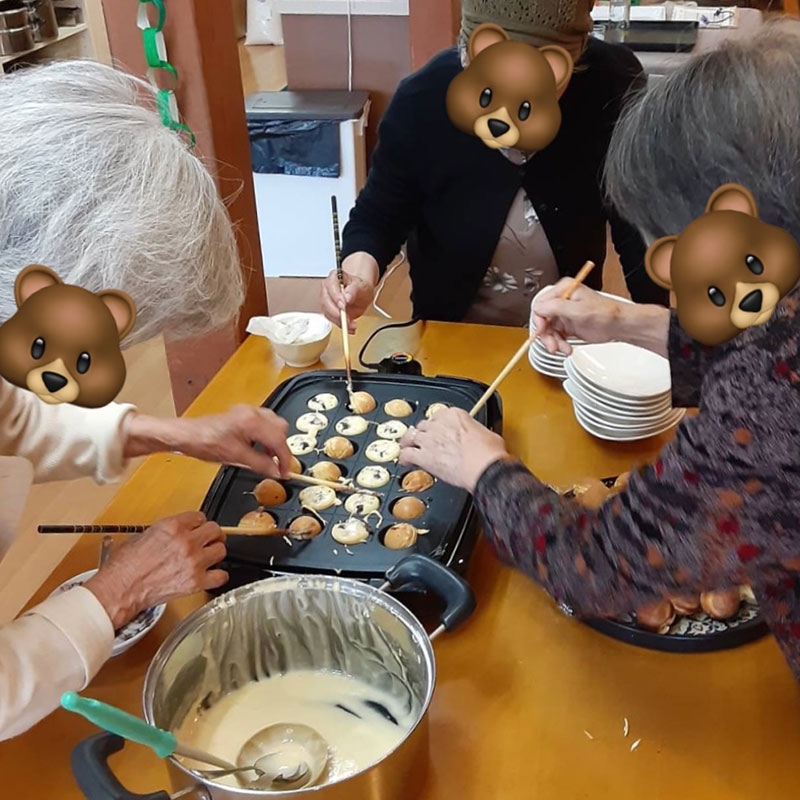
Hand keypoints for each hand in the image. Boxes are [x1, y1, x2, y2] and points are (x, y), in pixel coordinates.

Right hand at [84, 511, 226, 628]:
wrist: (120, 589)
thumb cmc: (125, 566)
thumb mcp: (143, 535)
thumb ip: (167, 531)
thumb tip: (177, 532)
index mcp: (173, 526)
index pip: (200, 517)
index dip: (198, 524)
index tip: (197, 528)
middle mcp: (186, 542)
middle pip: (215, 531)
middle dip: (210, 535)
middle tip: (206, 541)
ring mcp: (193, 562)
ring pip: (221, 551)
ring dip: (214, 553)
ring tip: (207, 557)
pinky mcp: (196, 582)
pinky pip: (221, 576)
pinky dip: (217, 576)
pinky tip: (210, 575)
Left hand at [123, 405, 291, 476]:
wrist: (186, 435)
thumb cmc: (204, 442)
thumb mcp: (235, 457)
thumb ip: (260, 464)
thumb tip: (275, 471)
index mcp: (252, 422)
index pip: (279, 440)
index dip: (285, 459)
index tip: (286, 472)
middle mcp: (252, 413)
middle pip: (280, 428)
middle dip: (282, 448)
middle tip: (279, 465)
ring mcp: (247, 412)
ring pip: (274, 424)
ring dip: (275, 442)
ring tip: (269, 459)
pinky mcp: (242, 415)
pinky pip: (264, 423)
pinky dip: (266, 437)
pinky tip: (259, 449)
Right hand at [320, 253, 378, 332]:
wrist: (361, 294)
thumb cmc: (360, 288)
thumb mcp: (362, 287)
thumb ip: (354, 291)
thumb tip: (347, 297)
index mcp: (334, 277)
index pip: (331, 287)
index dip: (336, 297)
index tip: (343, 306)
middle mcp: (327, 288)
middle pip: (326, 302)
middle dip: (337, 313)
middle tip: (347, 319)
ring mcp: (326, 300)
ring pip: (327, 312)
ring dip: (339, 321)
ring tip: (351, 325)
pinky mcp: (329, 311)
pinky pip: (332, 320)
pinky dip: (341, 325)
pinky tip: (349, 327)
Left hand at [399, 408, 509, 492]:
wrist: (484, 468)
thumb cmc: (489, 453)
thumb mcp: (488, 434)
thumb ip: (476, 432)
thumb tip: (479, 438)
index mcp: (455, 414)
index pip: (439, 415)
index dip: (438, 425)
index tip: (440, 430)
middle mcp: (439, 424)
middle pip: (424, 425)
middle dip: (425, 433)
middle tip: (427, 441)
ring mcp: (429, 440)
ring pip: (411, 436)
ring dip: (410, 442)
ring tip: (409, 447)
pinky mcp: (424, 456)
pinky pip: (406, 453)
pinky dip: (404, 457)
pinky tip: (405, 461)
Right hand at [531, 279, 626, 355]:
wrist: (620, 325)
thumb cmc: (606, 313)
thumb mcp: (578, 309)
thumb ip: (555, 307)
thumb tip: (538, 308)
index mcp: (564, 290)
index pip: (540, 305)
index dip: (539, 320)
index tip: (542, 332)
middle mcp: (562, 301)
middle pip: (543, 320)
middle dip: (547, 335)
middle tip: (552, 345)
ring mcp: (564, 314)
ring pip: (548, 330)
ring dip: (553, 342)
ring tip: (562, 349)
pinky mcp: (568, 326)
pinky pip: (556, 336)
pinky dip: (559, 344)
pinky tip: (566, 348)